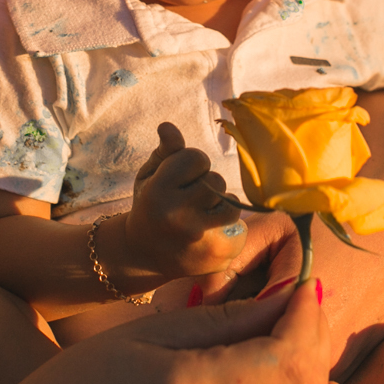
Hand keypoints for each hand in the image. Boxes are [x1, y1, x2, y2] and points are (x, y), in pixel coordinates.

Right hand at [21, 280, 330, 383]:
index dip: (306, 317)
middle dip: (313, 339)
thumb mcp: (143, 331)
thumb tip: (281, 301)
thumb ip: (219, 319)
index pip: (287, 358)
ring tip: (287, 342)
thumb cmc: (78, 381)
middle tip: (296, 307)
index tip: (301, 287)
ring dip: (312, 380)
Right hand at [123, 121, 245, 279]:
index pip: (197, 158)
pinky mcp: (220, 254)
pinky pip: (239, 226)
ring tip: (201, 217)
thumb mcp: (150, 177)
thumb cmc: (150, 207)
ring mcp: (201, 238)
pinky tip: (208, 235)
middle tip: (188, 201)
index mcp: (158, 192)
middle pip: (217, 180)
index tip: (180, 180)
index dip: (191, 166)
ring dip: (220, 206)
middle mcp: (178, 216)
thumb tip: (168, 126)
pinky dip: (228, 228)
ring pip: (232, 203)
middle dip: (206, 186)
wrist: (144, 256)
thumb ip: (165, 152)